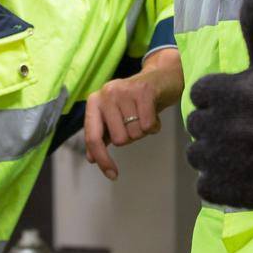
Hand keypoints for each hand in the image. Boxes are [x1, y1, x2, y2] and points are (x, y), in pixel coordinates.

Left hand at [84, 47, 183, 179]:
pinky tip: (154, 112)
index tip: (112, 175)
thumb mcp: (115, 116)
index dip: (102, 159)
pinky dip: (155, 125)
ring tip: (145, 114)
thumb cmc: (136, 101)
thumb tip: (91, 158)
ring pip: (135, 133)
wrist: (161, 77)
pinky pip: (149, 125)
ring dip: (145, 130)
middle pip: (119, 139)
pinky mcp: (143, 90)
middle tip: (137, 121)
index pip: (92, 137)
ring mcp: (124, 90)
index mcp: (94, 101)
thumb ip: (101, 135)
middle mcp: (106, 93)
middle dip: (133, 136)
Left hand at [185, 0, 252, 208]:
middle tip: (249, 127)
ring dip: (216, 153)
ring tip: (247, 149)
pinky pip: (204, 185)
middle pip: (197, 124)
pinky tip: (243, 171)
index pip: (200, 94)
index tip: (245, 102)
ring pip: (198, 154)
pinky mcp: (226, 190)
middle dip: (217, 124)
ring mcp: (225, 161)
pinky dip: (219, 181)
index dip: (220, 97)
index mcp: (231, 92)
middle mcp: (225, 127)